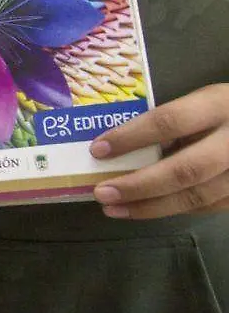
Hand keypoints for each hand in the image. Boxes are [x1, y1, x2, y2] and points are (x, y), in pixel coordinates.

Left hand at [92, 84, 228, 217]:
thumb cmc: (227, 110)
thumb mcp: (205, 103)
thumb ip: (173, 122)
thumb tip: (122, 146)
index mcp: (219, 105)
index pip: (169, 121)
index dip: (131, 137)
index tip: (98, 150)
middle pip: (184, 170)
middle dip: (138, 185)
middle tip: (102, 192)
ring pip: (196, 196)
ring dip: (150, 207)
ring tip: (114, 208)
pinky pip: (207, 206)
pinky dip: (173, 209)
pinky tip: (147, 209)